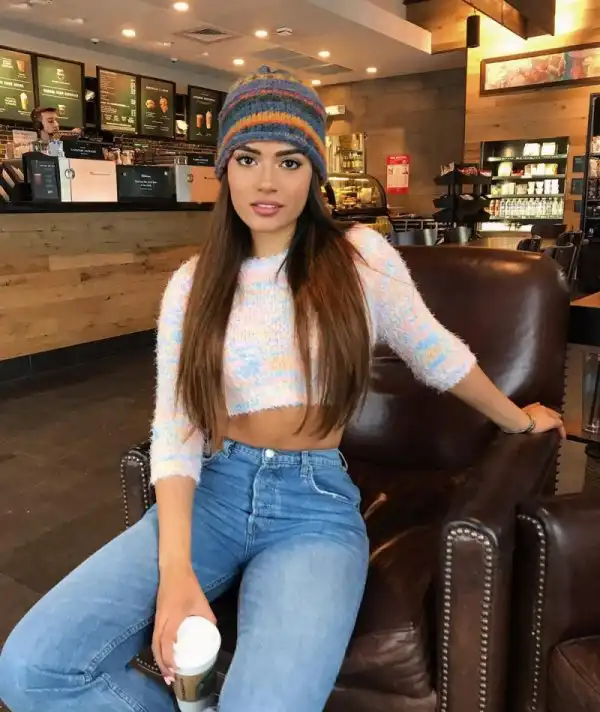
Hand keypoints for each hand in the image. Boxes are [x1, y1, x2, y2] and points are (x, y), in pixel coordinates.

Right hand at [152, 565, 215, 681]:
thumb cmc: (188, 585)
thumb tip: (213, 631)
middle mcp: (161, 620)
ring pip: (154, 643)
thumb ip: (208, 617)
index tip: (175, 670)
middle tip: (171, 679)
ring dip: (159, 659)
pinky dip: (158, 649)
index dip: (169, 658)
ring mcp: (157, 618)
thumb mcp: (202, 602)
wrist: (173, 570)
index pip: (167, 642)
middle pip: (156, 647)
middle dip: (162, 665)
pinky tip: (164, 656)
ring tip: (167, 673)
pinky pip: (155, 636)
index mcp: (173, 616)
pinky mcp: (157, 616)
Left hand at [523, 402, 565, 438]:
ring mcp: (531, 408)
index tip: (563, 437)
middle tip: (557, 427)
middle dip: (554, 420)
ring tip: (547, 424)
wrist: (519, 420)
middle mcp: (540, 407)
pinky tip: (537, 417)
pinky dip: (537, 416)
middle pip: (550, 414)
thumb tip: (560, 422)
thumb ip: (557, 422)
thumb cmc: (537, 423)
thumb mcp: (550, 423)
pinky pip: (533, 413)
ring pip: (542, 413)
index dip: (561, 428)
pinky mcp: (523, 412)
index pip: (558, 418)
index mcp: (548, 409)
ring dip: (546, 417)